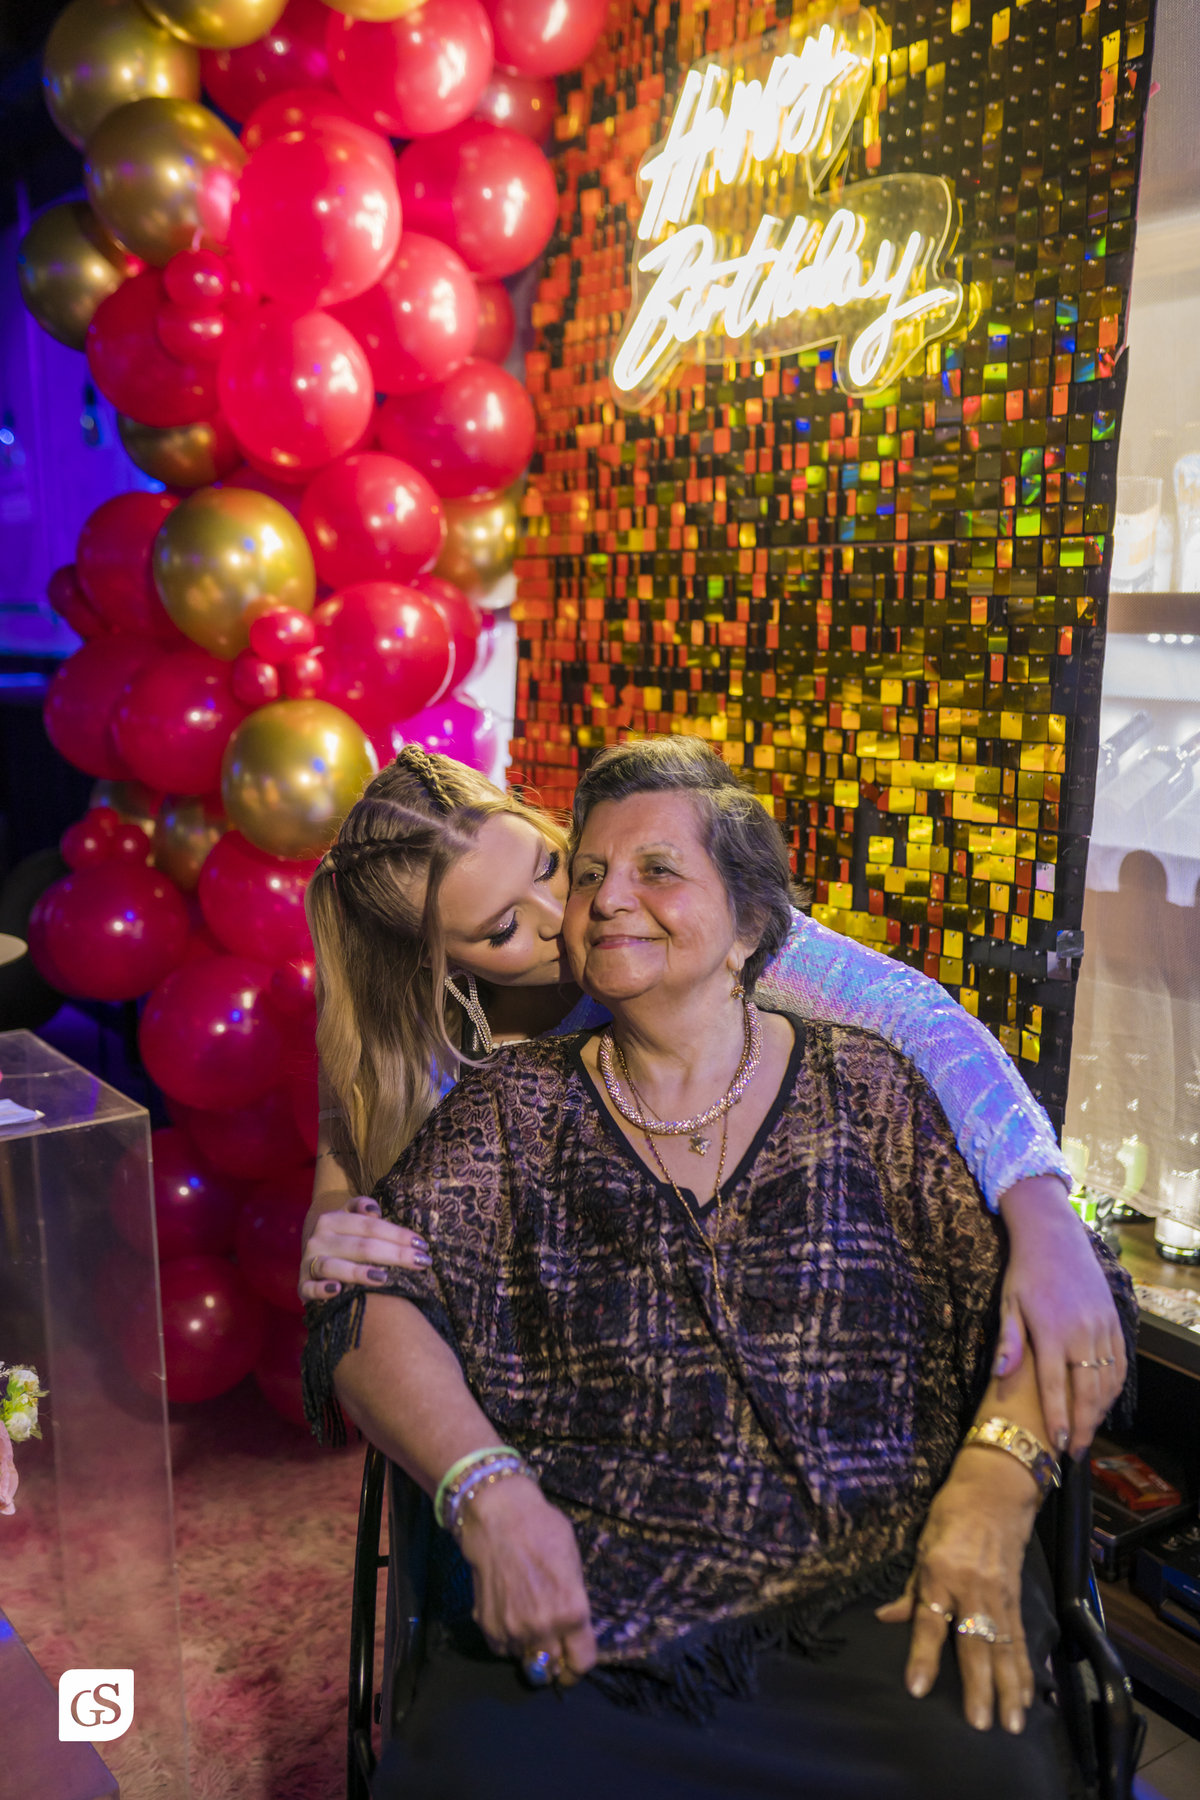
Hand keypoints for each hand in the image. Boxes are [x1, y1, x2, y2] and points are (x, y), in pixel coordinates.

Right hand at [298, 1195, 430, 1302]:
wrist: (311, 1261)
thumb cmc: (342, 1240)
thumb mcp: (350, 1220)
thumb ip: (361, 1207)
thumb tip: (375, 1211)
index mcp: (333, 1219)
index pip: (370, 1226)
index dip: (398, 1235)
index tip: (422, 1245)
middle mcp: (319, 1239)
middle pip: (361, 1246)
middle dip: (395, 1254)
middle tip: (421, 1263)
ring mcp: (310, 1262)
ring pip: (335, 1266)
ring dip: (359, 1273)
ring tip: (384, 1278)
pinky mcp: (302, 1285)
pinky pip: (310, 1288)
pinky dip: (322, 1289)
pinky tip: (337, 1290)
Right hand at [457, 1476, 596, 1685]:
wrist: (498, 1519)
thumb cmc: (543, 1532)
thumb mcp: (574, 1564)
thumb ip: (574, 1604)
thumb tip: (573, 1629)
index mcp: (571, 1612)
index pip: (582, 1664)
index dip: (580, 1664)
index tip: (575, 1661)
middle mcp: (543, 1628)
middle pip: (553, 1669)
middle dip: (556, 1658)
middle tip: (553, 1643)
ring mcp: (513, 1631)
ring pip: (527, 1659)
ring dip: (530, 1648)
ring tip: (528, 1620)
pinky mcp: (488, 1627)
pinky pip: (504, 1649)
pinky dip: (508, 1640)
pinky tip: (510, 1615)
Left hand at [877, 1448, 1038, 1733]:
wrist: (995, 1491)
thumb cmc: (950, 1516)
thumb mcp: (923, 1546)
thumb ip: (910, 1590)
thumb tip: (885, 1619)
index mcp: (941, 1573)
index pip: (930, 1622)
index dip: (923, 1656)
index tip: (918, 1688)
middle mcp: (972, 1588)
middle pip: (975, 1643)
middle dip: (979, 1686)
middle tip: (980, 1724)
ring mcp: (999, 1595)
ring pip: (1005, 1649)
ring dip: (1009, 1689)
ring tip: (1011, 1725)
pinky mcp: (1017, 1598)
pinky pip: (1021, 1640)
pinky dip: (1026, 1671)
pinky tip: (1030, 1697)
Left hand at [994, 1177, 1125, 1458]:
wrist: (1054, 1236)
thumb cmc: (1025, 1272)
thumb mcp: (1008, 1302)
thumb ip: (1008, 1341)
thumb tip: (999, 1375)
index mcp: (1051, 1331)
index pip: (1055, 1387)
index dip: (1058, 1419)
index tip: (1061, 1447)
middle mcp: (1081, 1332)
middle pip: (1087, 1391)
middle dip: (1084, 1426)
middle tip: (1078, 1453)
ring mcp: (1101, 1326)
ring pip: (1108, 1379)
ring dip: (1101, 1410)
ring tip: (1089, 1433)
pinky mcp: (1114, 1319)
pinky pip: (1120, 1361)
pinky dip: (1115, 1386)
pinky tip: (1105, 1402)